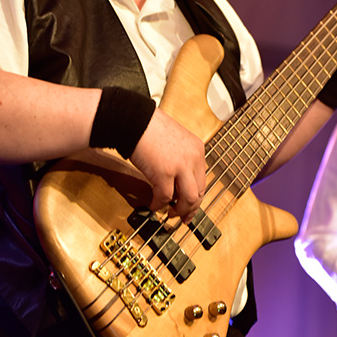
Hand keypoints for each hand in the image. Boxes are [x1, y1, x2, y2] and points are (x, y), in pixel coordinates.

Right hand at [129, 107, 205, 223]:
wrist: (134, 119)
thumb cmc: (147, 127)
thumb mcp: (174, 140)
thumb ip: (180, 158)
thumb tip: (176, 180)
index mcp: (197, 149)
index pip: (202, 179)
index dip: (196, 196)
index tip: (190, 205)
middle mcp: (193, 157)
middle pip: (199, 192)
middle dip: (190, 208)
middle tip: (183, 216)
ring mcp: (180, 166)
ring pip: (189, 199)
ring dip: (179, 210)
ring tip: (169, 213)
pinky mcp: (164, 173)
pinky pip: (165, 197)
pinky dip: (159, 204)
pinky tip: (153, 205)